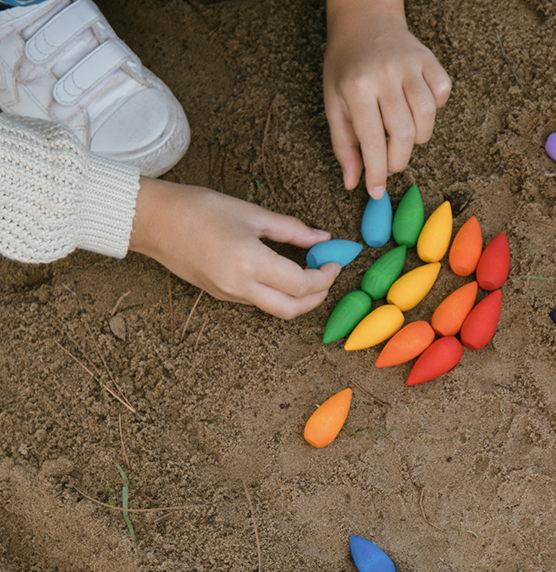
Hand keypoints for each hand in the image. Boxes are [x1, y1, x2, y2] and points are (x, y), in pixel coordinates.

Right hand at [129, 178, 338, 318]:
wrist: (151, 221)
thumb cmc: (197, 208)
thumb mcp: (250, 213)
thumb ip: (291, 229)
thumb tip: (322, 239)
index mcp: (250, 263)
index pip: (302, 284)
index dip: (325, 276)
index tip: (334, 261)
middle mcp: (240, 286)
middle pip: (293, 309)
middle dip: (317, 296)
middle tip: (326, 275)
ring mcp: (229, 295)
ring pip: (276, 310)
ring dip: (298, 297)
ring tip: (307, 271)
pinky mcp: (221, 296)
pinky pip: (258, 302)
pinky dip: (278, 293)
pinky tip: (281, 273)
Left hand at [324, 0, 450, 197]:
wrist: (364, 19)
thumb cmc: (346, 67)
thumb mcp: (334, 103)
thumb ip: (343, 145)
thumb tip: (353, 183)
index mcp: (356, 87)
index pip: (372, 142)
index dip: (377, 173)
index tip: (376, 191)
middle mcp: (384, 74)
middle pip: (404, 135)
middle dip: (398, 160)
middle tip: (390, 161)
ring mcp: (409, 65)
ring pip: (427, 118)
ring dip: (419, 138)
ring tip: (403, 134)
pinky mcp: (429, 59)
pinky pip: (442, 94)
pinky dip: (436, 108)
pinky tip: (418, 107)